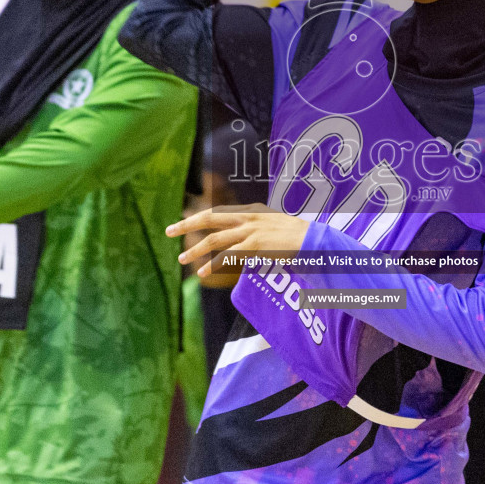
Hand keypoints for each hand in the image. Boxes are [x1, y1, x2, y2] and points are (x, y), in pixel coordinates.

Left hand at [166, 204, 309, 278]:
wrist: (315, 241)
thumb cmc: (299, 238)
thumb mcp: (276, 227)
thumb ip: (259, 231)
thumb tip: (248, 242)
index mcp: (252, 212)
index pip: (218, 213)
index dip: (199, 218)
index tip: (183, 223)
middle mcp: (248, 218)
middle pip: (210, 219)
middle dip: (187, 224)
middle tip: (169, 231)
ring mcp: (251, 231)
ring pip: (215, 239)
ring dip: (195, 249)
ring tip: (181, 259)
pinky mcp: (256, 246)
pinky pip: (228, 256)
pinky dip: (213, 264)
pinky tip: (203, 272)